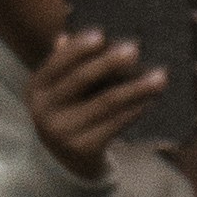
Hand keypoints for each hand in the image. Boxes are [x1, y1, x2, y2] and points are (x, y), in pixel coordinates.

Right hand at [23, 23, 166, 177]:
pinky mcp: (84, 148)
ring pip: (106, 103)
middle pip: (81, 79)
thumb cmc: (67, 110)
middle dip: (109, 63)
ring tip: (159, 77)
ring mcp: (64, 132)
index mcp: (37, 87)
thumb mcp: (59, 88)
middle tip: (135, 49)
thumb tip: (76, 35)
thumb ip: (66, 62)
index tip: (101, 35)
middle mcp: (44, 110)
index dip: (78, 48)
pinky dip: (135, 109)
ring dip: (136, 88)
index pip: (57, 62)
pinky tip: (151, 99)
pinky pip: (116, 124)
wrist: (62, 161)